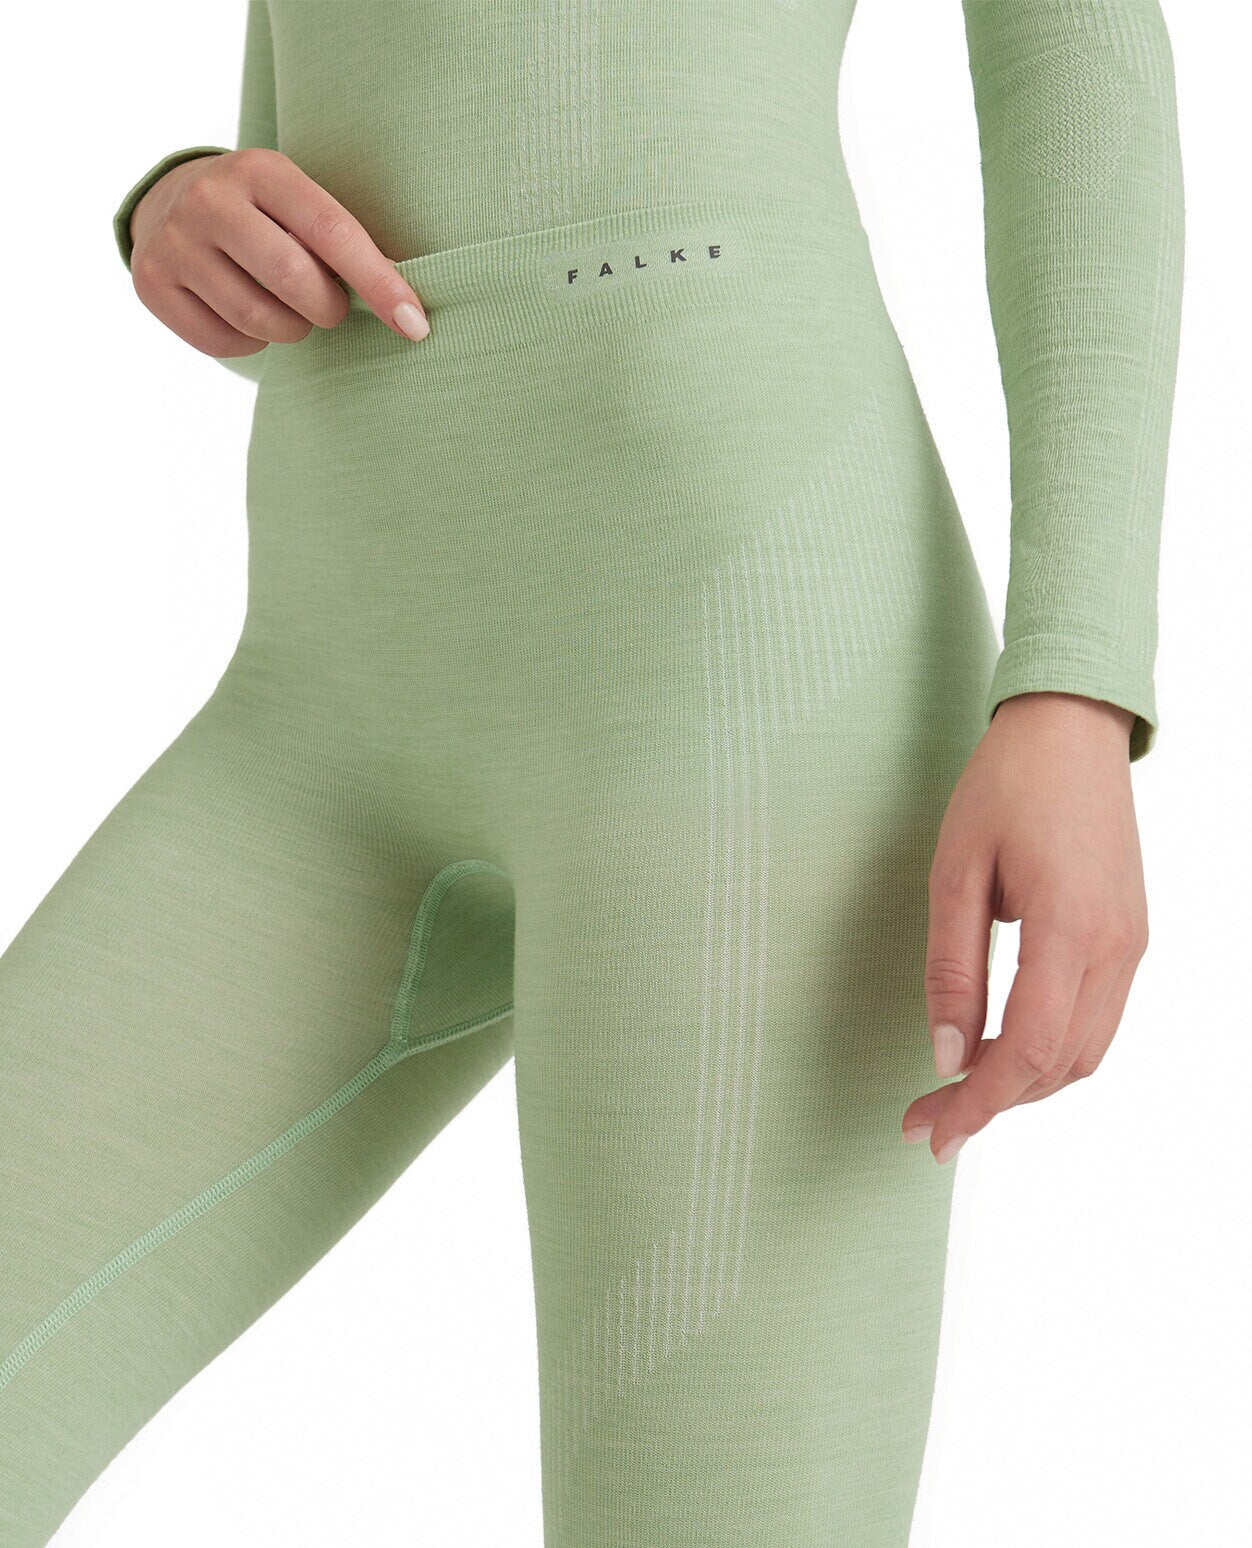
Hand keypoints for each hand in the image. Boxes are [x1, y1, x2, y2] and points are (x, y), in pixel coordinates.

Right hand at [127, 147, 429, 360]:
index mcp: (261, 169)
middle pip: (294, 281)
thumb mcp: (300, 204)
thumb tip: (410, 308)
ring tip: (288, 310)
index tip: (415, 325)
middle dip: (328, 309)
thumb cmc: (266, 217)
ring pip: (260, 320)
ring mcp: (175, 241)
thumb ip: (346, 242)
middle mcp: (210, 198)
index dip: (380, 284)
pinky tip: (246, 316)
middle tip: (330, 308)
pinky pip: (225, 342)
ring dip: (291, 330)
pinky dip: (251, 343)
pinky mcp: (152, 283)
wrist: (172, 204)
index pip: (333, 232)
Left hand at [903, 691, 1148, 1163]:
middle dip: (993, 1102)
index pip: (1030, 1049)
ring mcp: (1133, 943)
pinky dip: (1048, 1049)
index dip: (979, 1101)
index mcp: (1073, 928)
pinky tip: (1000, 1047)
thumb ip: (952, 970)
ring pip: (1084, 1052)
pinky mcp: (1130, 935)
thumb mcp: (955, 871)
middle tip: (926, 1116)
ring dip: (1022, 1081)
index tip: (930, 1131)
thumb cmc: (1005, 785)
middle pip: (1061, 1066)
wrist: (1071, 727)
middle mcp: (1118, 947)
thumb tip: (947, 1056)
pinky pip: (1095, 1019)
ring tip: (956, 1089)